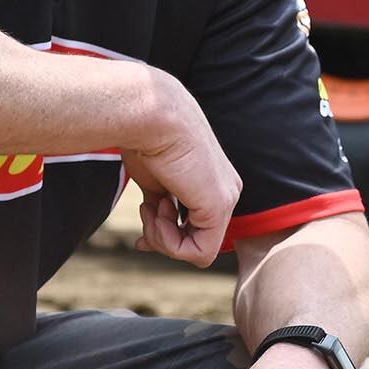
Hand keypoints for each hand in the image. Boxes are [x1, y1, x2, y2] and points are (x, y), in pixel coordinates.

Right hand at [125, 71, 238, 266]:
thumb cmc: (146, 139)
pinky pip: (200, 252)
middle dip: (164, 238)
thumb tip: (146, 240)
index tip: (142, 232)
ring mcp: (226, 199)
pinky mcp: (219, 206)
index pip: (197, 227)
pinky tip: (159, 209)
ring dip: (163, 238)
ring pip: (199, 251)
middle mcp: (226, 191)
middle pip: (197, 241)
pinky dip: (170, 242)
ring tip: (151, 206)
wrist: (150, 116)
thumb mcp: (153, 182)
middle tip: (146, 213)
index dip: (167, 236)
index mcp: (213, 182)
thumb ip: (159, 208)